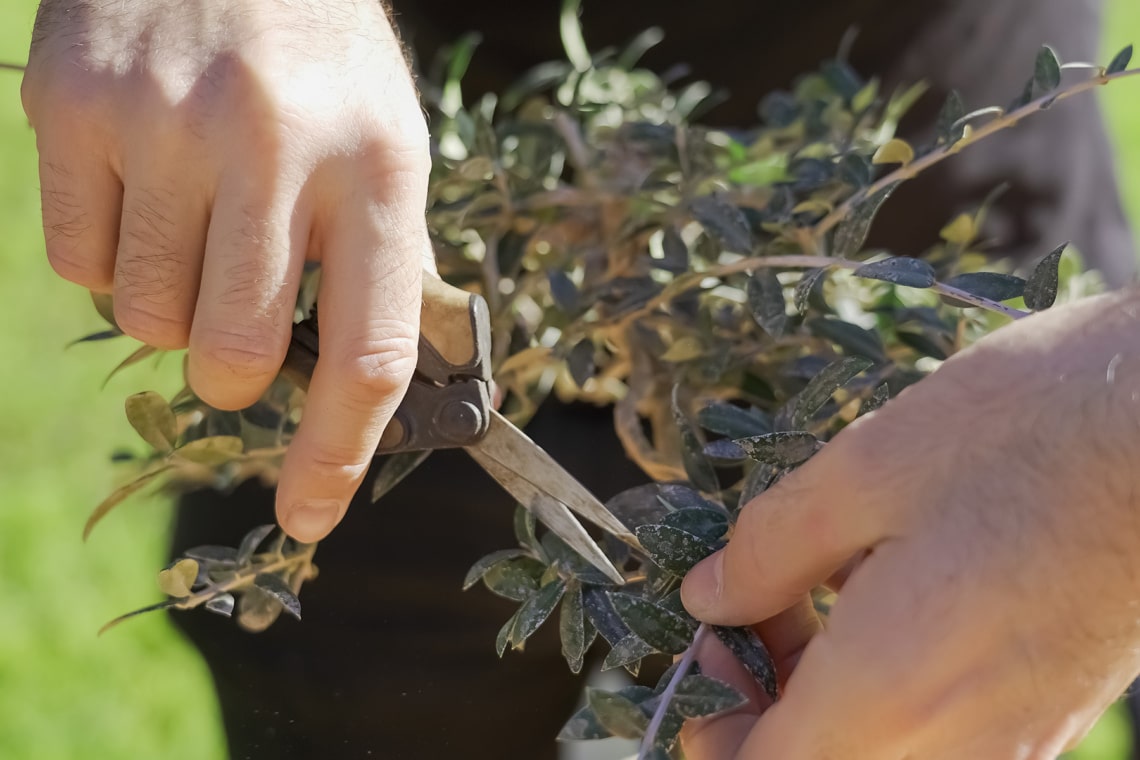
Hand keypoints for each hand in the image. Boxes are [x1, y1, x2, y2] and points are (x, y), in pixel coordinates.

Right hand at [23, 0, 432, 541]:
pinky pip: (78, 264)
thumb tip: (368, 387)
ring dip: (173, 309)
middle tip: (240, 324)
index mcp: (378, 167)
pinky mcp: (76, 105)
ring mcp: (166, 122)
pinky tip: (143, 191)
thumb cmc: (321, 57)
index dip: (338, 451)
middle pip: (233, 354)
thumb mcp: (388, 143)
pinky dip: (110, 259)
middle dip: (234, 372)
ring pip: (148, 320)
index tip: (311, 513)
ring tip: (197, 226)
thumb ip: (382, 259)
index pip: (367, 349)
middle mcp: (275, 146)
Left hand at [680, 288, 1139, 757]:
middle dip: (764, 701)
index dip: (715, 728)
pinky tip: (893, 588)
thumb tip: (707, 598)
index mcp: (892, 692)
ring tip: (822, 582)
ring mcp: (1019, 735)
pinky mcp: (1054, 707)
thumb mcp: (866, 468)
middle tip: (752, 600)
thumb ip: (768, 549)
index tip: (711, 642)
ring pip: (882, 751)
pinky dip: (888, 684)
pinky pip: (943, 730)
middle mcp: (958, 742)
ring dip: (825, 690)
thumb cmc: (1031, 433)